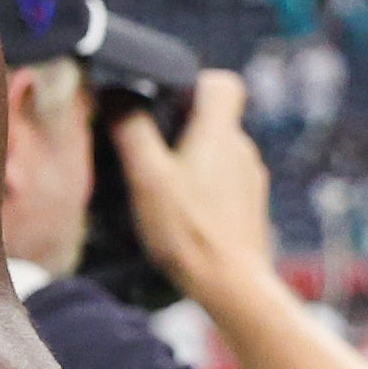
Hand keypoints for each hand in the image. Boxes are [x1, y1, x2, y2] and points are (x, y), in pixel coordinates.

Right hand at [109, 69, 275, 306]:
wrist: (231, 285)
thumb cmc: (188, 231)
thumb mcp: (147, 177)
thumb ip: (132, 130)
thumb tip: (116, 94)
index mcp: (220, 134)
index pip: (225, 83)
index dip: (194, 83)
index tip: (165, 102)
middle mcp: (242, 150)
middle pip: (214, 118)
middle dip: (180, 126)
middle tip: (147, 151)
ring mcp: (250, 179)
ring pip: (217, 150)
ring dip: (191, 158)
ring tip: (161, 187)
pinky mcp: (250, 206)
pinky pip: (224, 179)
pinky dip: (203, 185)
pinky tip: (182, 212)